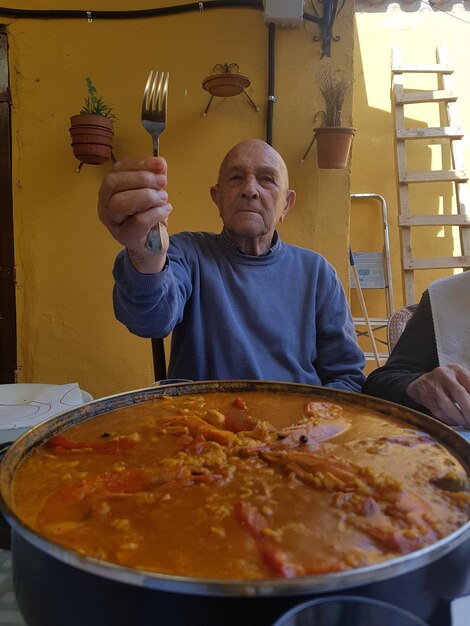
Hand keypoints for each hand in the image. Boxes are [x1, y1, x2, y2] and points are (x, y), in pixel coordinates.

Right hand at [97, 157, 172, 272]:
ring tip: (163, 198)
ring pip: (120, 202)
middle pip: (113, 183)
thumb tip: (160, 164)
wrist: (151, 247)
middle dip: (141, 178)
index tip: (159, 164)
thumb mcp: (152, 193)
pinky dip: (156, 212)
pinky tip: (166, 210)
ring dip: (147, 196)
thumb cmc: (148, 218)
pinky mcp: (126, 237)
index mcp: (109, 190)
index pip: (116, 170)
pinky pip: (138, 221)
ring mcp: (113, 223)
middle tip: (162, 182)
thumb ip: (154, 178)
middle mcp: (105, 205)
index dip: (138, 164)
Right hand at [406, 364, 469, 426]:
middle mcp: (444, 375)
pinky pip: (438, 411)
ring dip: (459, 418)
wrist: (421, 381)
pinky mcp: (424, 396)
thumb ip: (468, 388)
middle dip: (469, 410)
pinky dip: (448, 419)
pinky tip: (455, 423)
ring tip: (467, 424)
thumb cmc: (447, 382)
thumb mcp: (460, 379)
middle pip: (460, 393)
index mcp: (457, 370)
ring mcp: (432, 385)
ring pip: (446, 405)